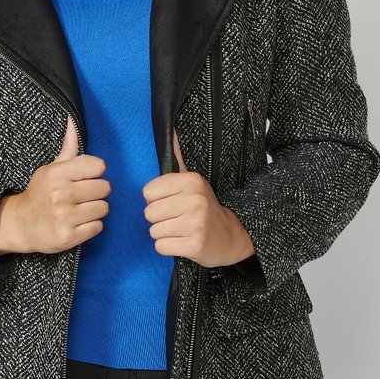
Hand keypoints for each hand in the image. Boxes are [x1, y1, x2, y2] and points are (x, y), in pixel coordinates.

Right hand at [0, 115, 110, 255]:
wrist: (20, 225)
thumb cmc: (40, 194)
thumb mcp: (50, 169)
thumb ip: (68, 148)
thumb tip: (72, 121)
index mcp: (57, 174)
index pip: (98, 166)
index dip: (95, 173)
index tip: (85, 178)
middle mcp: (60, 194)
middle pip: (104, 187)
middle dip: (97, 193)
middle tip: (82, 197)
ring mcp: (64, 217)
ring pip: (104, 208)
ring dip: (96, 210)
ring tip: (80, 210)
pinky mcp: (69, 237)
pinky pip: (98, 226)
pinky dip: (91, 226)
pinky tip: (78, 223)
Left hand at [141, 128, 255, 266]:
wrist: (230, 237)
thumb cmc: (205, 208)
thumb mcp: (193, 181)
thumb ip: (178, 158)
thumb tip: (171, 130)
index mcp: (192, 181)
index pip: (148, 192)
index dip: (157, 200)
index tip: (174, 203)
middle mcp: (195, 199)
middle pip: (149, 213)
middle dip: (160, 219)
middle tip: (178, 219)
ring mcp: (196, 223)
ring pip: (154, 231)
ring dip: (164, 234)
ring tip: (182, 230)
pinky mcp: (195, 245)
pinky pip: (161, 247)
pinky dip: (169, 248)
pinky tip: (183, 242)